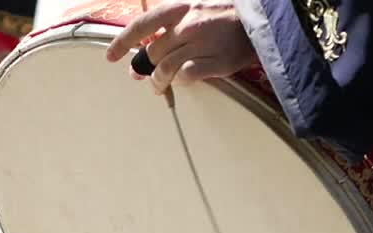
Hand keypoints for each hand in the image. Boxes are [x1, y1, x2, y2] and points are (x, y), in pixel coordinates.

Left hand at [104, 0, 257, 94]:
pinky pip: (186, 76)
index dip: (123, 42)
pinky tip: (182, 81)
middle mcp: (187, 24)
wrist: (260, 20)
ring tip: (159, 85)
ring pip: (165, 68)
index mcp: (179, 7)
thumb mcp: (195, 7)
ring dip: (158, 81)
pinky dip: (179, 81)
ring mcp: (201, 43)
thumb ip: (171, 23)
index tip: (112, 55)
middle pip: (152, 52)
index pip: (142, 25)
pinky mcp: (215, 61)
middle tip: (141, 77)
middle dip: (142, 68)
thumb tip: (147, 46)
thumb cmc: (226, 15)